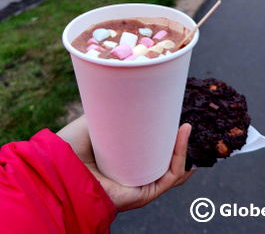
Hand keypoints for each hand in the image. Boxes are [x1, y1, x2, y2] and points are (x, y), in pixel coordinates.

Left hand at [57, 115, 194, 211]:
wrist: (59, 163)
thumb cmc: (72, 145)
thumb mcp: (99, 121)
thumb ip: (114, 110)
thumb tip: (132, 89)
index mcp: (125, 160)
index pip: (153, 152)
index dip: (166, 137)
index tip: (173, 116)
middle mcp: (134, 174)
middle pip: (166, 161)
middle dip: (180, 143)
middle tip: (184, 120)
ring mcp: (140, 186)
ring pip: (173, 169)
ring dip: (183, 147)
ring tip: (186, 126)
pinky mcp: (142, 194)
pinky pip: (170, 177)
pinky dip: (180, 158)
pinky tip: (183, 136)